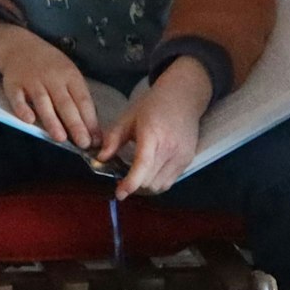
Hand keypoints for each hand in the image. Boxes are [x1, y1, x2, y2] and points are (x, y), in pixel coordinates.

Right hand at [0, 18, 99, 148]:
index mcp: (70, 75)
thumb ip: (77, 95)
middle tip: (84, 143)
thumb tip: (91, 125)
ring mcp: (32, 81)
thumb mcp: (68, 73)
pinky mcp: (13, 84)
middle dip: (75, 124)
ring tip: (61, 138)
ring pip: (43, 102)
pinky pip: (17, 98)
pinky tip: (29, 121)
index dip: (90, 119)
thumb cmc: (49, 65)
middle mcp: (52, 78)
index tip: (96, 138)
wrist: (19, 46)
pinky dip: (22, 109)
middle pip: (65, 103)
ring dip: (52, 120)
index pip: (82, 99)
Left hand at [98, 56, 210, 198]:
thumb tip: (101, 158)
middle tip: (121, 177)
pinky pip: (169, 181)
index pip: (143, 165)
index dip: (131, 183)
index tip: (119, 193)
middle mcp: (170, 148)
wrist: (183, 97)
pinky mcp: (188, 160)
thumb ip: (113, 139)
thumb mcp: (128, 117)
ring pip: (160, 186)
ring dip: (145, 186)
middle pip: (149, 181)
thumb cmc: (153, 105)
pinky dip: (157, 182)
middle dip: (134, 184)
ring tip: (136, 174)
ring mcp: (181, 156)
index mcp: (153, 134)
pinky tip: (149, 171)